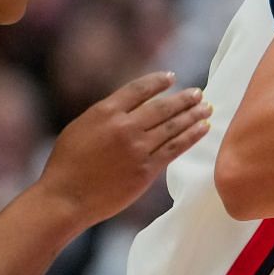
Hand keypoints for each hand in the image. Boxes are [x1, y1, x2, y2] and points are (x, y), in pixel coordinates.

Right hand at [39, 71, 211, 225]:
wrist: (66, 197)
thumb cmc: (67, 165)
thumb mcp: (80, 128)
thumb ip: (105, 116)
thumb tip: (127, 109)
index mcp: (105, 112)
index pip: (138, 89)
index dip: (157, 82)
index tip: (171, 77)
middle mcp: (124, 126)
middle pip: (162, 106)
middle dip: (183, 98)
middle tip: (199, 93)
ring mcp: (137, 148)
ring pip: (173, 126)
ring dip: (193, 115)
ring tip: (207, 107)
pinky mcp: (146, 169)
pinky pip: (175, 148)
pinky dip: (191, 136)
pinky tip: (203, 128)